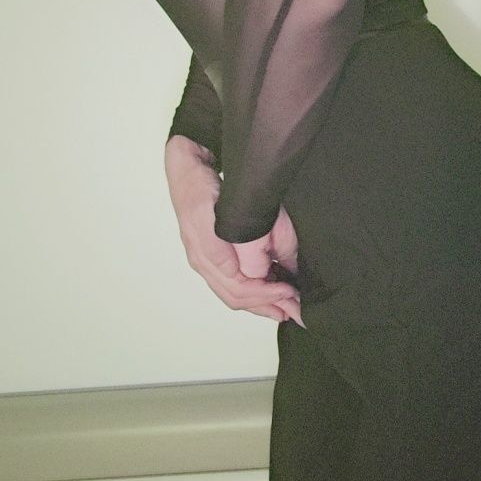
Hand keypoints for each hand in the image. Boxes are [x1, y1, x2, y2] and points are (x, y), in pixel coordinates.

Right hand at [164, 135, 298, 319]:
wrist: (186, 171)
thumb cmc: (199, 188)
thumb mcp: (213, 213)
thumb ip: (228, 245)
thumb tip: (243, 273)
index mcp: (205, 257)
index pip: (239, 291)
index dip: (267, 295)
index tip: (289, 292)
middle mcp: (205, 263)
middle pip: (237, 298)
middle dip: (267, 306)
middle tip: (294, 309)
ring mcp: (207, 260)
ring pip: (235, 295)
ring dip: (261, 303)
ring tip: (284, 307)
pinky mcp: (213, 254)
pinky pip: (232, 284)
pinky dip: (253, 292)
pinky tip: (269, 290)